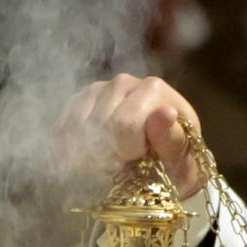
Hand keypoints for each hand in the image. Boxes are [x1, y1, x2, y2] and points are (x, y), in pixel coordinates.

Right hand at [59, 73, 204, 198]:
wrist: (159, 165)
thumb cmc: (174, 165)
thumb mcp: (181, 162)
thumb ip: (173, 140)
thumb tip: (166, 113)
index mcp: (154, 89)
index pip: (123, 124)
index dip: (126, 151)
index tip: (138, 160)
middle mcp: (124, 82)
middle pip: (99, 126)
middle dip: (108, 154)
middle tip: (122, 164)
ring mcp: (99, 89)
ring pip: (78, 127)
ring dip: (90, 154)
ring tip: (110, 161)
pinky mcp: (79, 100)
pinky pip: (64, 127)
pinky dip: (71, 148)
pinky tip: (89, 158)